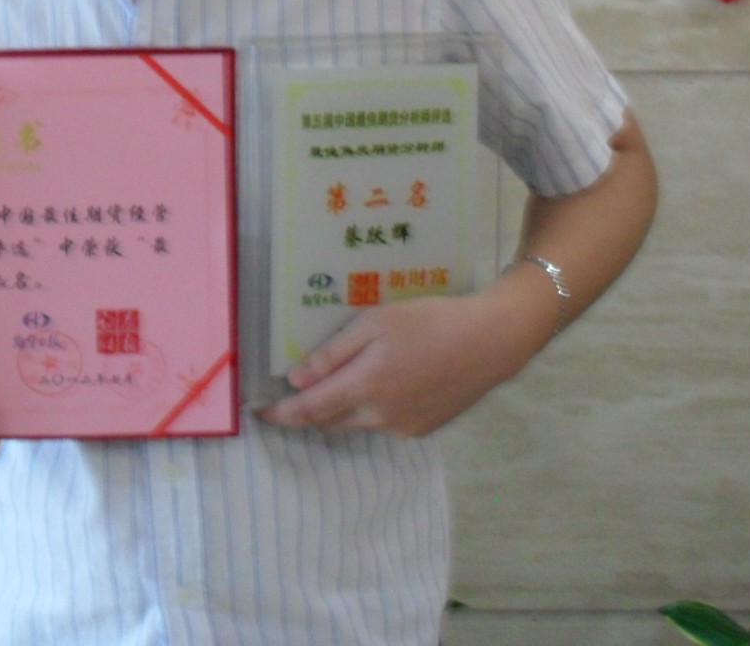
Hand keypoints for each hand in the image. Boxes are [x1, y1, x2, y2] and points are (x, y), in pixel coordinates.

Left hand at [258, 290, 549, 437]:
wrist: (490, 341)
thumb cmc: (430, 320)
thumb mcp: (376, 323)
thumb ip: (333, 354)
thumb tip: (296, 381)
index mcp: (365, 386)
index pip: (309, 410)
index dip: (281, 414)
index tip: (259, 412)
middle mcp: (380, 416)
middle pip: (329, 422)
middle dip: (310, 410)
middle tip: (299, 389)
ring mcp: (403, 426)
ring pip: (356, 423)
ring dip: (343, 408)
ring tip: (349, 377)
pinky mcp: (422, 428)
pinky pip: (383, 423)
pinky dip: (373, 408)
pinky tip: (389, 380)